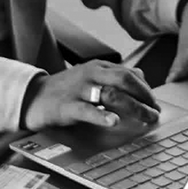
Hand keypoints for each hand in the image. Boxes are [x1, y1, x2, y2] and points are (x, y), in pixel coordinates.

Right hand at [21, 60, 160, 130]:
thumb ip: (114, 75)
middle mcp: (90, 74)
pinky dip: (102, 116)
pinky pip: (86, 110)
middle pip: (124, 80)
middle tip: (154, 113)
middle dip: (143, 97)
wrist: (32, 96)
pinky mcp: (66, 106)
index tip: (155, 104)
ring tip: (145, 118)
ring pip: (110, 94)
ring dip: (132, 107)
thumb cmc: (65, 89)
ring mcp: (78, 89)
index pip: (129, 73)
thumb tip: (141, 74)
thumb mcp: (91, 76)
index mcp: (97, 66)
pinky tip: (114, 122)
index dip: (146, 89)